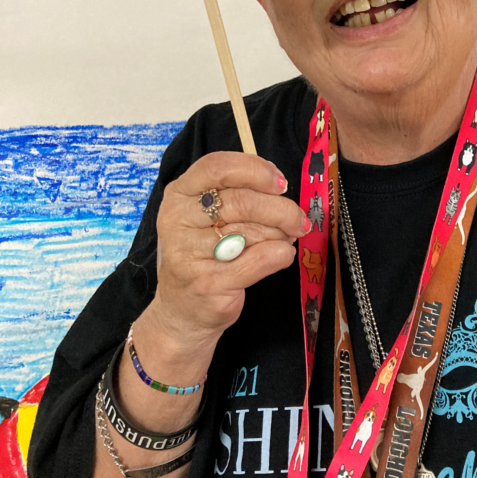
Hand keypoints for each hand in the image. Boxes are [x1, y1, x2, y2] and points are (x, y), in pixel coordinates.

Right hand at [152, 151, 306, 345]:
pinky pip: (260, 259)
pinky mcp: (208, 283)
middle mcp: (178, 220)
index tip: (280, 183)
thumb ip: (237, 194)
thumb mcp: (206, 217)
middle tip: (298, 220)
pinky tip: (282, 255)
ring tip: (283, 239)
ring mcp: (189, 254)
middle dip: (281, 209)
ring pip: (254, 231)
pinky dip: (280, 255)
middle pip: (242, 201)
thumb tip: (281, 187)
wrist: (181, 310)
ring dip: (280, 235)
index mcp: (178, 194)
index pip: (218, 167)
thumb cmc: (202, 255)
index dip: (256, 170)